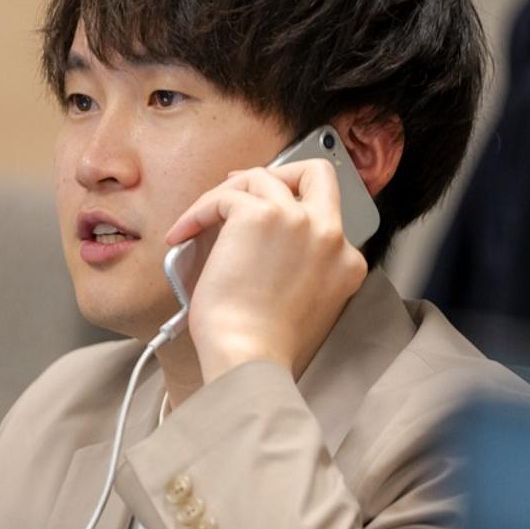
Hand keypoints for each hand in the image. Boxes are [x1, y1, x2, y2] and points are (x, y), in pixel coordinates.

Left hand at [162, 160, 369, 384]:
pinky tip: (182, 233)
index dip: (290, 213)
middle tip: (242, 190)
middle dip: (279, 172)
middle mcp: (330, 235)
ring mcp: (298, 221)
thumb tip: (261, 246)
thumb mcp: (303, 306)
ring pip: (261, 178)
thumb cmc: (264, 346)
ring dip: (226, 194)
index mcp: (346, 262)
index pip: (326, 219)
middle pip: (315, 173)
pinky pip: (222, 197)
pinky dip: (197, 212)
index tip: (265, 217)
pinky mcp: (259, 215)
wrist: (250, 357)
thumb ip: (301, 271)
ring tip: (200, 219)